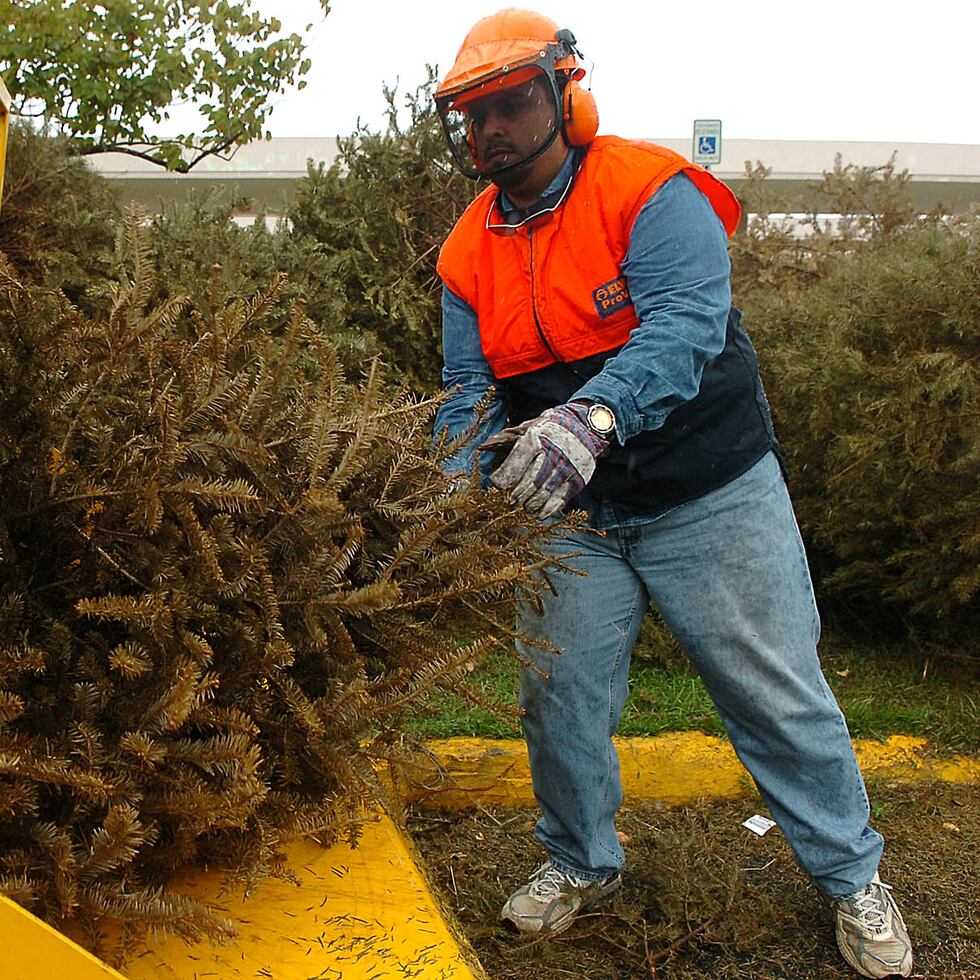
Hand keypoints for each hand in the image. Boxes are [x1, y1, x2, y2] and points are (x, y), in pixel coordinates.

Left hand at [487, 403, 610, 518]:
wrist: (585, 426)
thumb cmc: (549, 429)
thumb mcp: (528, 427)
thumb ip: (506, 439)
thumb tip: (482, 447)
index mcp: (536, 438)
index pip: (515, 464)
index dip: (503, 478)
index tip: (498, 484)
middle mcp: (553, 453)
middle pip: (528, 483)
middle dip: (516, 495)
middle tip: (511, 499)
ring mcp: (567, 468)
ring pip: (543, 493)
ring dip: (529, 504)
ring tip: (524, 506)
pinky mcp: (578, 479)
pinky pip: (559, 500)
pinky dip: (546, 510)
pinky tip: (538, 513)